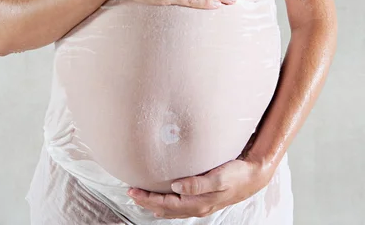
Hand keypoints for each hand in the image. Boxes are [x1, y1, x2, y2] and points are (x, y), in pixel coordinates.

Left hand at [126, 157, 271, 219]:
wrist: (253, 177)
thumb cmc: (236, 175)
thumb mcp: (218, 177)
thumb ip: (198, 183)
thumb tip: (176, 186)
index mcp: (198, 203)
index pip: (166, 203)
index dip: (148, 199)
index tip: (133, 191)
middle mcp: (197, 207)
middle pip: (166, 209)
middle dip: (147, 202)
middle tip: (131, 193)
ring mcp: (200, 205)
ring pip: (172, 209)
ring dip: (155, 204)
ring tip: (142, 197)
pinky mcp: (203, 200)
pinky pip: (180, 206)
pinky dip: (168, 203)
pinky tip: (164, 198)